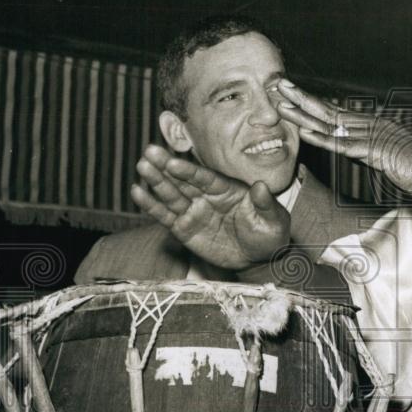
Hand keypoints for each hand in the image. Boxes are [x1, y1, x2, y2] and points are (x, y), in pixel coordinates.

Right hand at [131, 145, 290, 268]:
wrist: (258, 259)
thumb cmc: (268, 234)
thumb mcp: (273, 220)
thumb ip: (265, 203)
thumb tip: (262, 187)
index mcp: (226, 189)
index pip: (204, 177)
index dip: (188, 170)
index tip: (173, 162)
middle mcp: (207, 196)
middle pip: (183, 180)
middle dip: (165, 167)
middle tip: (148, 152)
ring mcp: (194, 211)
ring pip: (171, 194)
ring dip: (155, 181)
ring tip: (141, 167)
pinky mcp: (184, 228)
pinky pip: (165, 216)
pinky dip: (151, 205)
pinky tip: (137, 191)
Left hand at [275, 80, 411, 204]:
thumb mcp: (392, 160)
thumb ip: (372, 152)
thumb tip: (354, 150)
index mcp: (375, 126)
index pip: (336, 112)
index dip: (311, 103)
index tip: (289, 94)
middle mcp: (373, 125)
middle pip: (329, 109)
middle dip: (301, 97)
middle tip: (277, 84)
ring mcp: (376, 137)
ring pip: (332, 123)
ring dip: (304, 113)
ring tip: (281, 103)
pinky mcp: (379, 154)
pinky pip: (346, 146)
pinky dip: (324, 139)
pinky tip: (305, 133)